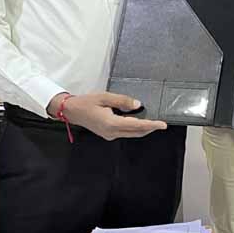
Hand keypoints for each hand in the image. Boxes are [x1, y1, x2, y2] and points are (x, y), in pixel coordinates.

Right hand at [48, 92, 167, 140]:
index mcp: (111, 123)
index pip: (136, 125)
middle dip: (150, 128)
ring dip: (143, 129)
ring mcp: (109, 135)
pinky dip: (135, 129)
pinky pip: (125, 133)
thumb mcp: (105, 97)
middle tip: (162, 124)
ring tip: (154, 122)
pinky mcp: (108, 134)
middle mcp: (111, 132)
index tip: (163, 124)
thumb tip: (138, 105)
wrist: (71, 111)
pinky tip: (140, 123)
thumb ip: (122, 101)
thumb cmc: (86, 102)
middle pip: (136, 132)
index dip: (151, 125)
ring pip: (131, 134)